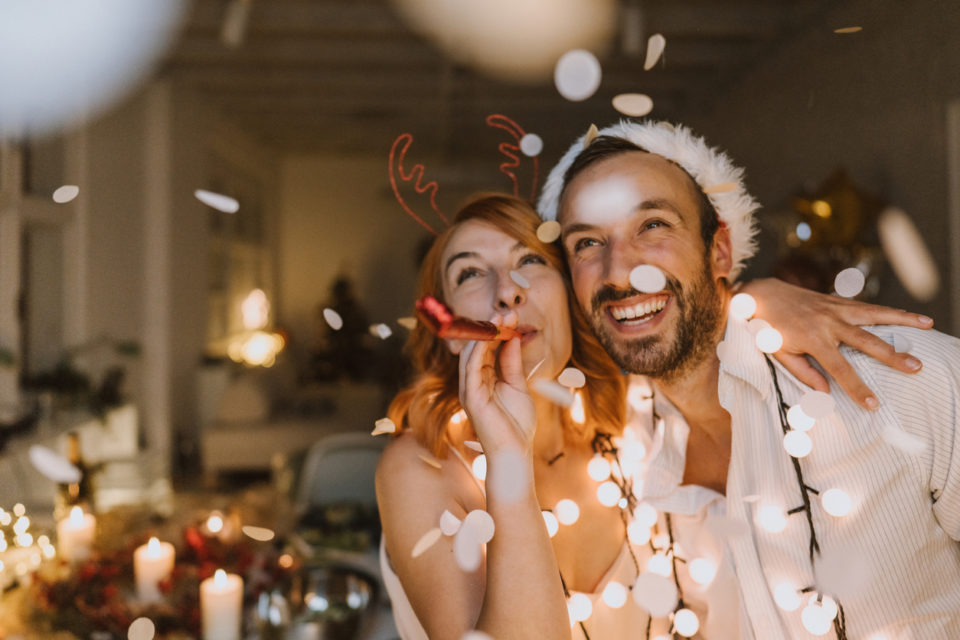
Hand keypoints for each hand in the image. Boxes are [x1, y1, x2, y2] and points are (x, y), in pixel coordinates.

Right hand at [458, 312, 535, 456]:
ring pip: (472, 353)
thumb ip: (512, 363)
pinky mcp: (470, 397)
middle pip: (477, 347)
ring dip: (486, 334)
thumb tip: (513, 338)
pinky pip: (471, 367)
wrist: (515, 452)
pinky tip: (492, 336)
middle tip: (508, 312)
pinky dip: (480, 349)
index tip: (513, 316)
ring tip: (501, 319)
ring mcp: (469, 389)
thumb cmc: (516, 424)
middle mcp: (472, 382)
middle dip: (492, 328)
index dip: (498, 331)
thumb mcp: (517, 386)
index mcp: (483, 379)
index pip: (486, 349)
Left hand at [741, 278, 932, 409]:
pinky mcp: (839, 301)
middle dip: (892, 355)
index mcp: (813, 339)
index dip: (857, 388)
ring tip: (928, 325)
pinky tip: (910, 316)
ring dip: (903, 320)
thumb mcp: (778, 354)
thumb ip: (802, 372)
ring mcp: (836, 308)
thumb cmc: (768, 329)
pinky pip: (868, 308)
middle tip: (916, 367)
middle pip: (866, 341)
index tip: (874, 404)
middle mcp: (828, 322)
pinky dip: (890, 311)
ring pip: (874, 315)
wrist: (763, 294)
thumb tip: (825, 392)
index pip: (840, 369)